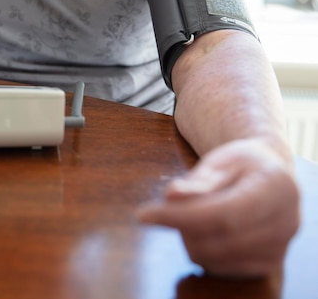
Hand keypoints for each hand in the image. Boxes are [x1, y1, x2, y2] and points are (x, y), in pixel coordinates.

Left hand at [137, 139, 299, 276]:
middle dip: (180, 222)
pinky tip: (207, 228)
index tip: (143, 214)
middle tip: (174, 202)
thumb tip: (172, 195)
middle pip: (214, 239)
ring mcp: (277, 249)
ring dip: (188, 235)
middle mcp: (285, 224)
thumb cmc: (242, 164)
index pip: (223, 214)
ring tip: (197, 210)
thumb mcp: (221, 160)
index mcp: (277, 189)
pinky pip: (214, 267)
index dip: (180, 217)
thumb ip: (198, 180)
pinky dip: (200, 248)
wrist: (270, 175)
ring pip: (209, 256)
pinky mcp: (265, 266)